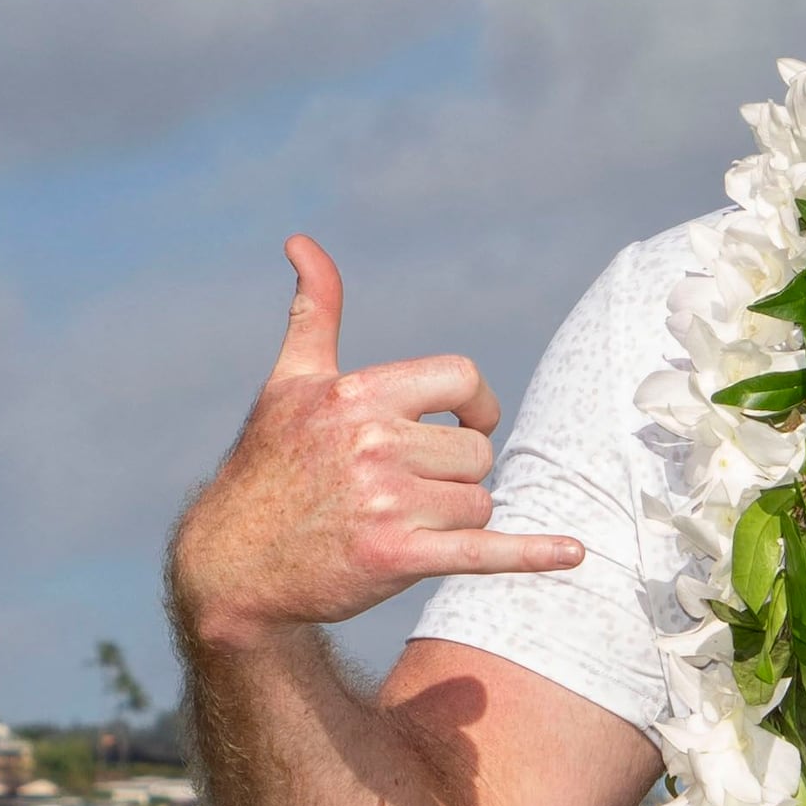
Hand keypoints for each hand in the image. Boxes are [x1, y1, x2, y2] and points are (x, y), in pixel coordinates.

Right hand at [166, 239, 584, 646]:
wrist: (232, 565)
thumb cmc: (268, 466)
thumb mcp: (288, 382)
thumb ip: (314, 312)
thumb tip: (302, 241)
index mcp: (355, 394)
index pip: (460, 378)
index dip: (476, 402)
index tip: (468, 423)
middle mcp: (372, 443)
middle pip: (475, 452)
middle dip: (455, 473)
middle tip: (407, 491)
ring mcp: (386, 503)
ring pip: (477, 503)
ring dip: (454, 518)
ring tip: (401, 524)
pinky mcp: (396, 559)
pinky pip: (482, 551)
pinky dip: (530, 554)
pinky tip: (573, 554)